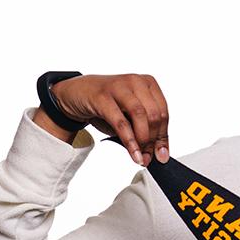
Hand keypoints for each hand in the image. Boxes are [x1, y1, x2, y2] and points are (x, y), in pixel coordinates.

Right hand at [50, 73, 169, 165]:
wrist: (76, 93)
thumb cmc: (106, 104)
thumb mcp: (129, 117)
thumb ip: (144, 131)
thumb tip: (158, 153)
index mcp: (148, 84)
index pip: (163, 113)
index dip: (163, 136)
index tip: (162, 155)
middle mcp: (136, 82)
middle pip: (154, 115)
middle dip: (153, 141)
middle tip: (150, 158)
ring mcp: (119, 87)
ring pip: (140, 116)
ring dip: (143, 141)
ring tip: (141, 157)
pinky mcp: (102, 96)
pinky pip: (121, 121)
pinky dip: (129, 140)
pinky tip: (132, 152)